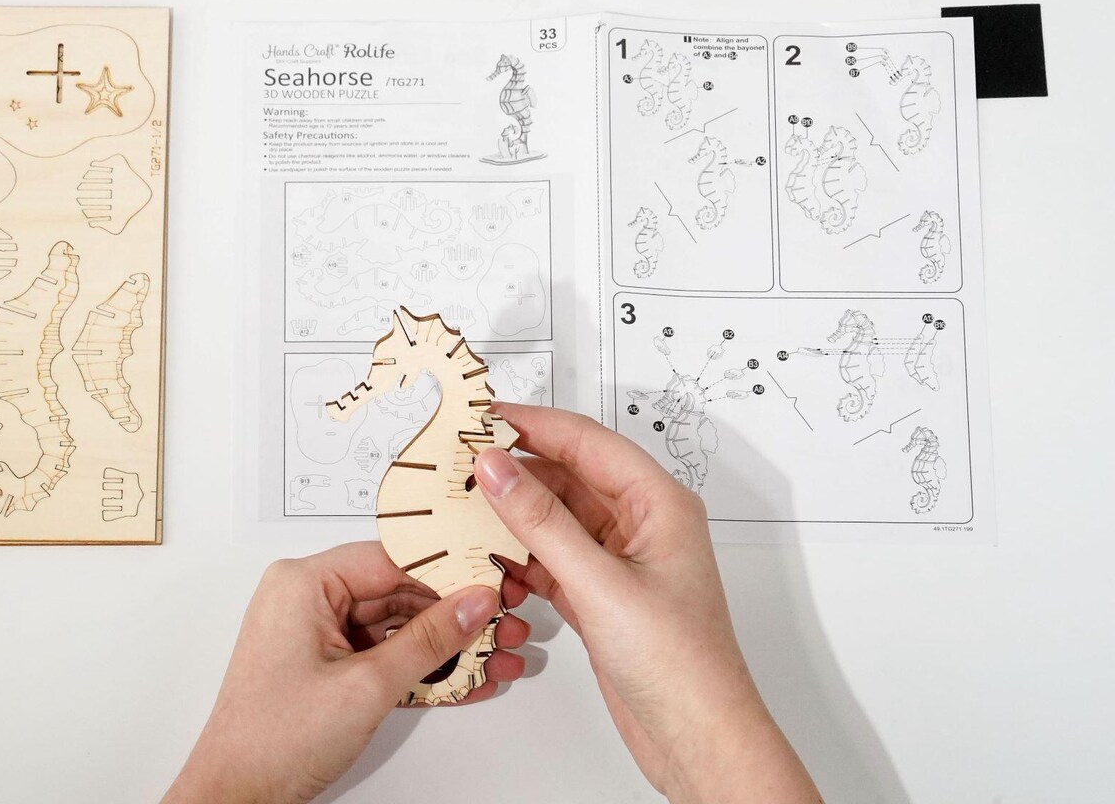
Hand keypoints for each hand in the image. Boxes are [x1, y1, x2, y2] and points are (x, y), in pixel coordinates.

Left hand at [163, 542, 527, 803]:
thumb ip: (428, 640)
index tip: (493, 579)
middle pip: (398, 592)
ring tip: (497, 654)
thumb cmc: (272, 740)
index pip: (391, 559)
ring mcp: (317, 634)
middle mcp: (308, 598)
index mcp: (304, 582)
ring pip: (396, 627)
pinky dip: (420, 669)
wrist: (235, 800)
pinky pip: (382, 654)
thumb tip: (474, 601)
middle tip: (505, 623)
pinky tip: (466, 678)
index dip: (447, 571)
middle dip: (455, 614)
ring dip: (446, 646)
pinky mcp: (327, 667)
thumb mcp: (366, 687)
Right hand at [474, 404, 820, 803]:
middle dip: (517, 468)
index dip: (533, 423)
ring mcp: (620, 559)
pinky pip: (554, 556)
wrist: (700, 744)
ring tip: (465, 507)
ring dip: (515, 514)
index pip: (586, 440)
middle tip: (461, 462)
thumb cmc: (680, 665)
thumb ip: (541, 521)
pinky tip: (491, 557)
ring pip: (557, 517)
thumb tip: (495, 466)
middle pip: (569, 474)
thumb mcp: (601, 584)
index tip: (482, 417)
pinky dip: (523, 556)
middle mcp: (641, 522)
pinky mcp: (602, 594)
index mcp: (658, 501)